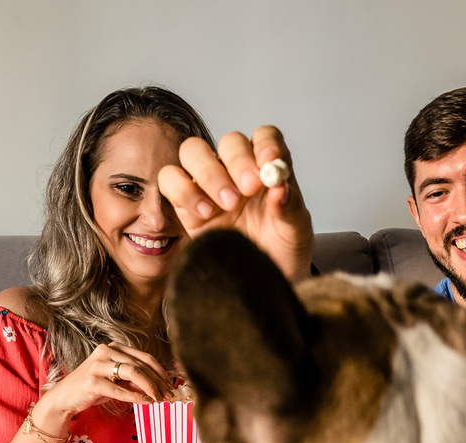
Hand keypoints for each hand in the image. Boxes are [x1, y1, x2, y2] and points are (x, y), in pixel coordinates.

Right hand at [34, 343, 174, 432]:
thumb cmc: (93, 388)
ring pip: (132, 372)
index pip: (144, 357)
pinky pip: (120, 389)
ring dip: (150, 386)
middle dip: (158, 381)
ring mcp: (97, 365)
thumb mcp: (117, 380)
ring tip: (159, 398)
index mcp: (113, 347)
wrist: (64, 398)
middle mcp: (105, 351)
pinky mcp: (92, 381)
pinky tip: (146, 402)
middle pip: (141, 364)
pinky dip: (136, 396)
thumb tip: (160, 386)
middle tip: (168, 395)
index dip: (160, 371)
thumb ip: (135, 379)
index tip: (171, 385)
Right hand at [158, 126, 313, 280]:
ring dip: (209, 173)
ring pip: (193, 151)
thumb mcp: (295, 232)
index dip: (266, 143)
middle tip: (248, 189)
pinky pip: (170, 179)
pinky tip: (205, 214)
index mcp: (268, 168)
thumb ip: (289, 208)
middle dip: (238, 160)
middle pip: (230, 141)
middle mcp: (237, 170)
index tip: (270, 161)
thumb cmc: (281, 251)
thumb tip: (280, 187)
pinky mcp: (185, 203)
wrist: (259, 282)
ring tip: (228, 204)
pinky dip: (184, 190)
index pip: (265, 137)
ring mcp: (209, 184)